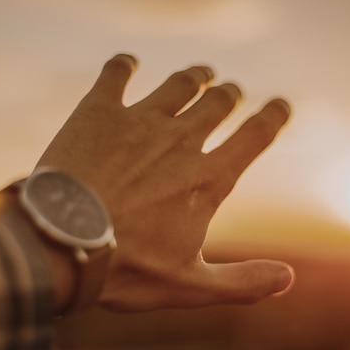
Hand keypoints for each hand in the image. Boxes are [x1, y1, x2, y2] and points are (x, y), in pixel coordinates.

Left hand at [37, 54, 293, 311]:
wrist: (60, 242)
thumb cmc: (126, 269)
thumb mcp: (190, 286)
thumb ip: (242, 282)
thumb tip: (288, 278)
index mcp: (207, 180)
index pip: (255, 137)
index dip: (273, 117)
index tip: (281, 105)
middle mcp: (181, 141)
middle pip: (218, 102)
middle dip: (229, 94)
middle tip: (230, 91)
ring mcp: (140, 121)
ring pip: (180, 84)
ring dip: (195, 76)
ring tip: (201, 74)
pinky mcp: (98, 111)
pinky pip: (117, 73)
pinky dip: (125, 65)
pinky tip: (128, 63)